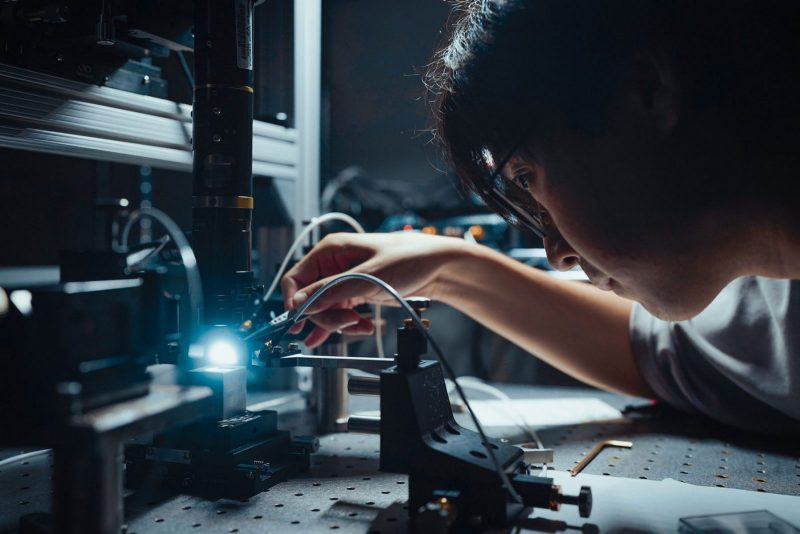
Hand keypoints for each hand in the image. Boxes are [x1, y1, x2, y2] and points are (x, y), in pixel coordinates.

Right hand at [280, 232, 463, 346]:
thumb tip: (302, 302)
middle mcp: (334, 264)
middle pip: (310, 298)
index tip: (301, 321)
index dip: (295, 302)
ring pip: (325, 309)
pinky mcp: (356, 292)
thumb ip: (331, 291)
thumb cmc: (408, 259)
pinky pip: (340, 312)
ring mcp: (344, 280)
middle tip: (347, 323)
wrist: (438, 267)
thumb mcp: (367, 277)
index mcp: (330, 250)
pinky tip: (354, 330)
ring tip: (361, 326)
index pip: (296, 278)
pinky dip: (347, 324)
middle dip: (326, 316)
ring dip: (340, 323)